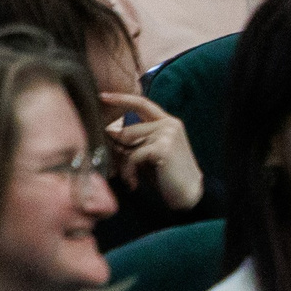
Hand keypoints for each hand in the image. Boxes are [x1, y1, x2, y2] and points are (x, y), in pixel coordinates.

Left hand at [100, 92, 204, 210]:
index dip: (121, 98)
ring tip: (129, 177)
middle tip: (122, 168)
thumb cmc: (167, 176)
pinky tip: (133, 183)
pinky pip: (133, 155)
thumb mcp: (150, 154)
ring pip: (128, 141)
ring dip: (123, 163)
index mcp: (169, 122)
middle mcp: (170, 124)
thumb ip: (136, 141)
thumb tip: (110, 133)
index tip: (102, 96)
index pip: (142, 104)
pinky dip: (129, 172)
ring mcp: (168, 133)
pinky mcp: (163, 146)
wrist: (188, 194)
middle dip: (118, 148)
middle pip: (128, 128)